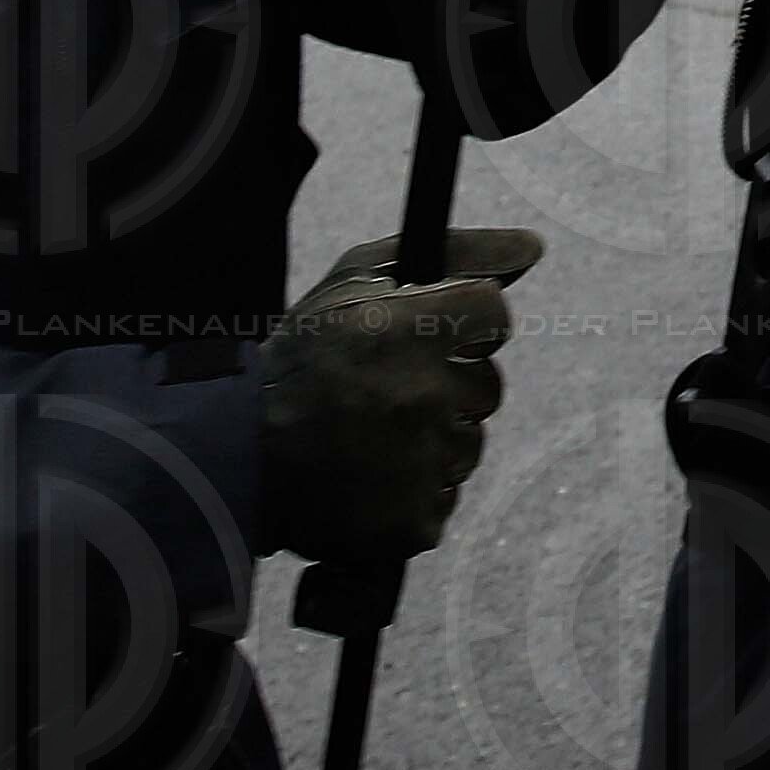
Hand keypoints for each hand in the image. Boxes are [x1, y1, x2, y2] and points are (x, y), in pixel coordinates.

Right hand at [253, 226, 544, 564]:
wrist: (237, 456)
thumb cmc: (300, 358)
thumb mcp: (356, 278)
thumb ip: (454, 252)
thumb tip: (532, 247)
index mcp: (413, 330)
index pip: (494, 315)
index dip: (465, 323)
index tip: (433, 334)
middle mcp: (425, 397)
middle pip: (487, 385)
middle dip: (449, 384)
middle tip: (388, 390)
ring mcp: (423, 465)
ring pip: (468, 444)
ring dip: (434, 439)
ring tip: (372, 435)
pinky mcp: (415, 522)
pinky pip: (443, 496)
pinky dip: (414, 489)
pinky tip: (371, 475)